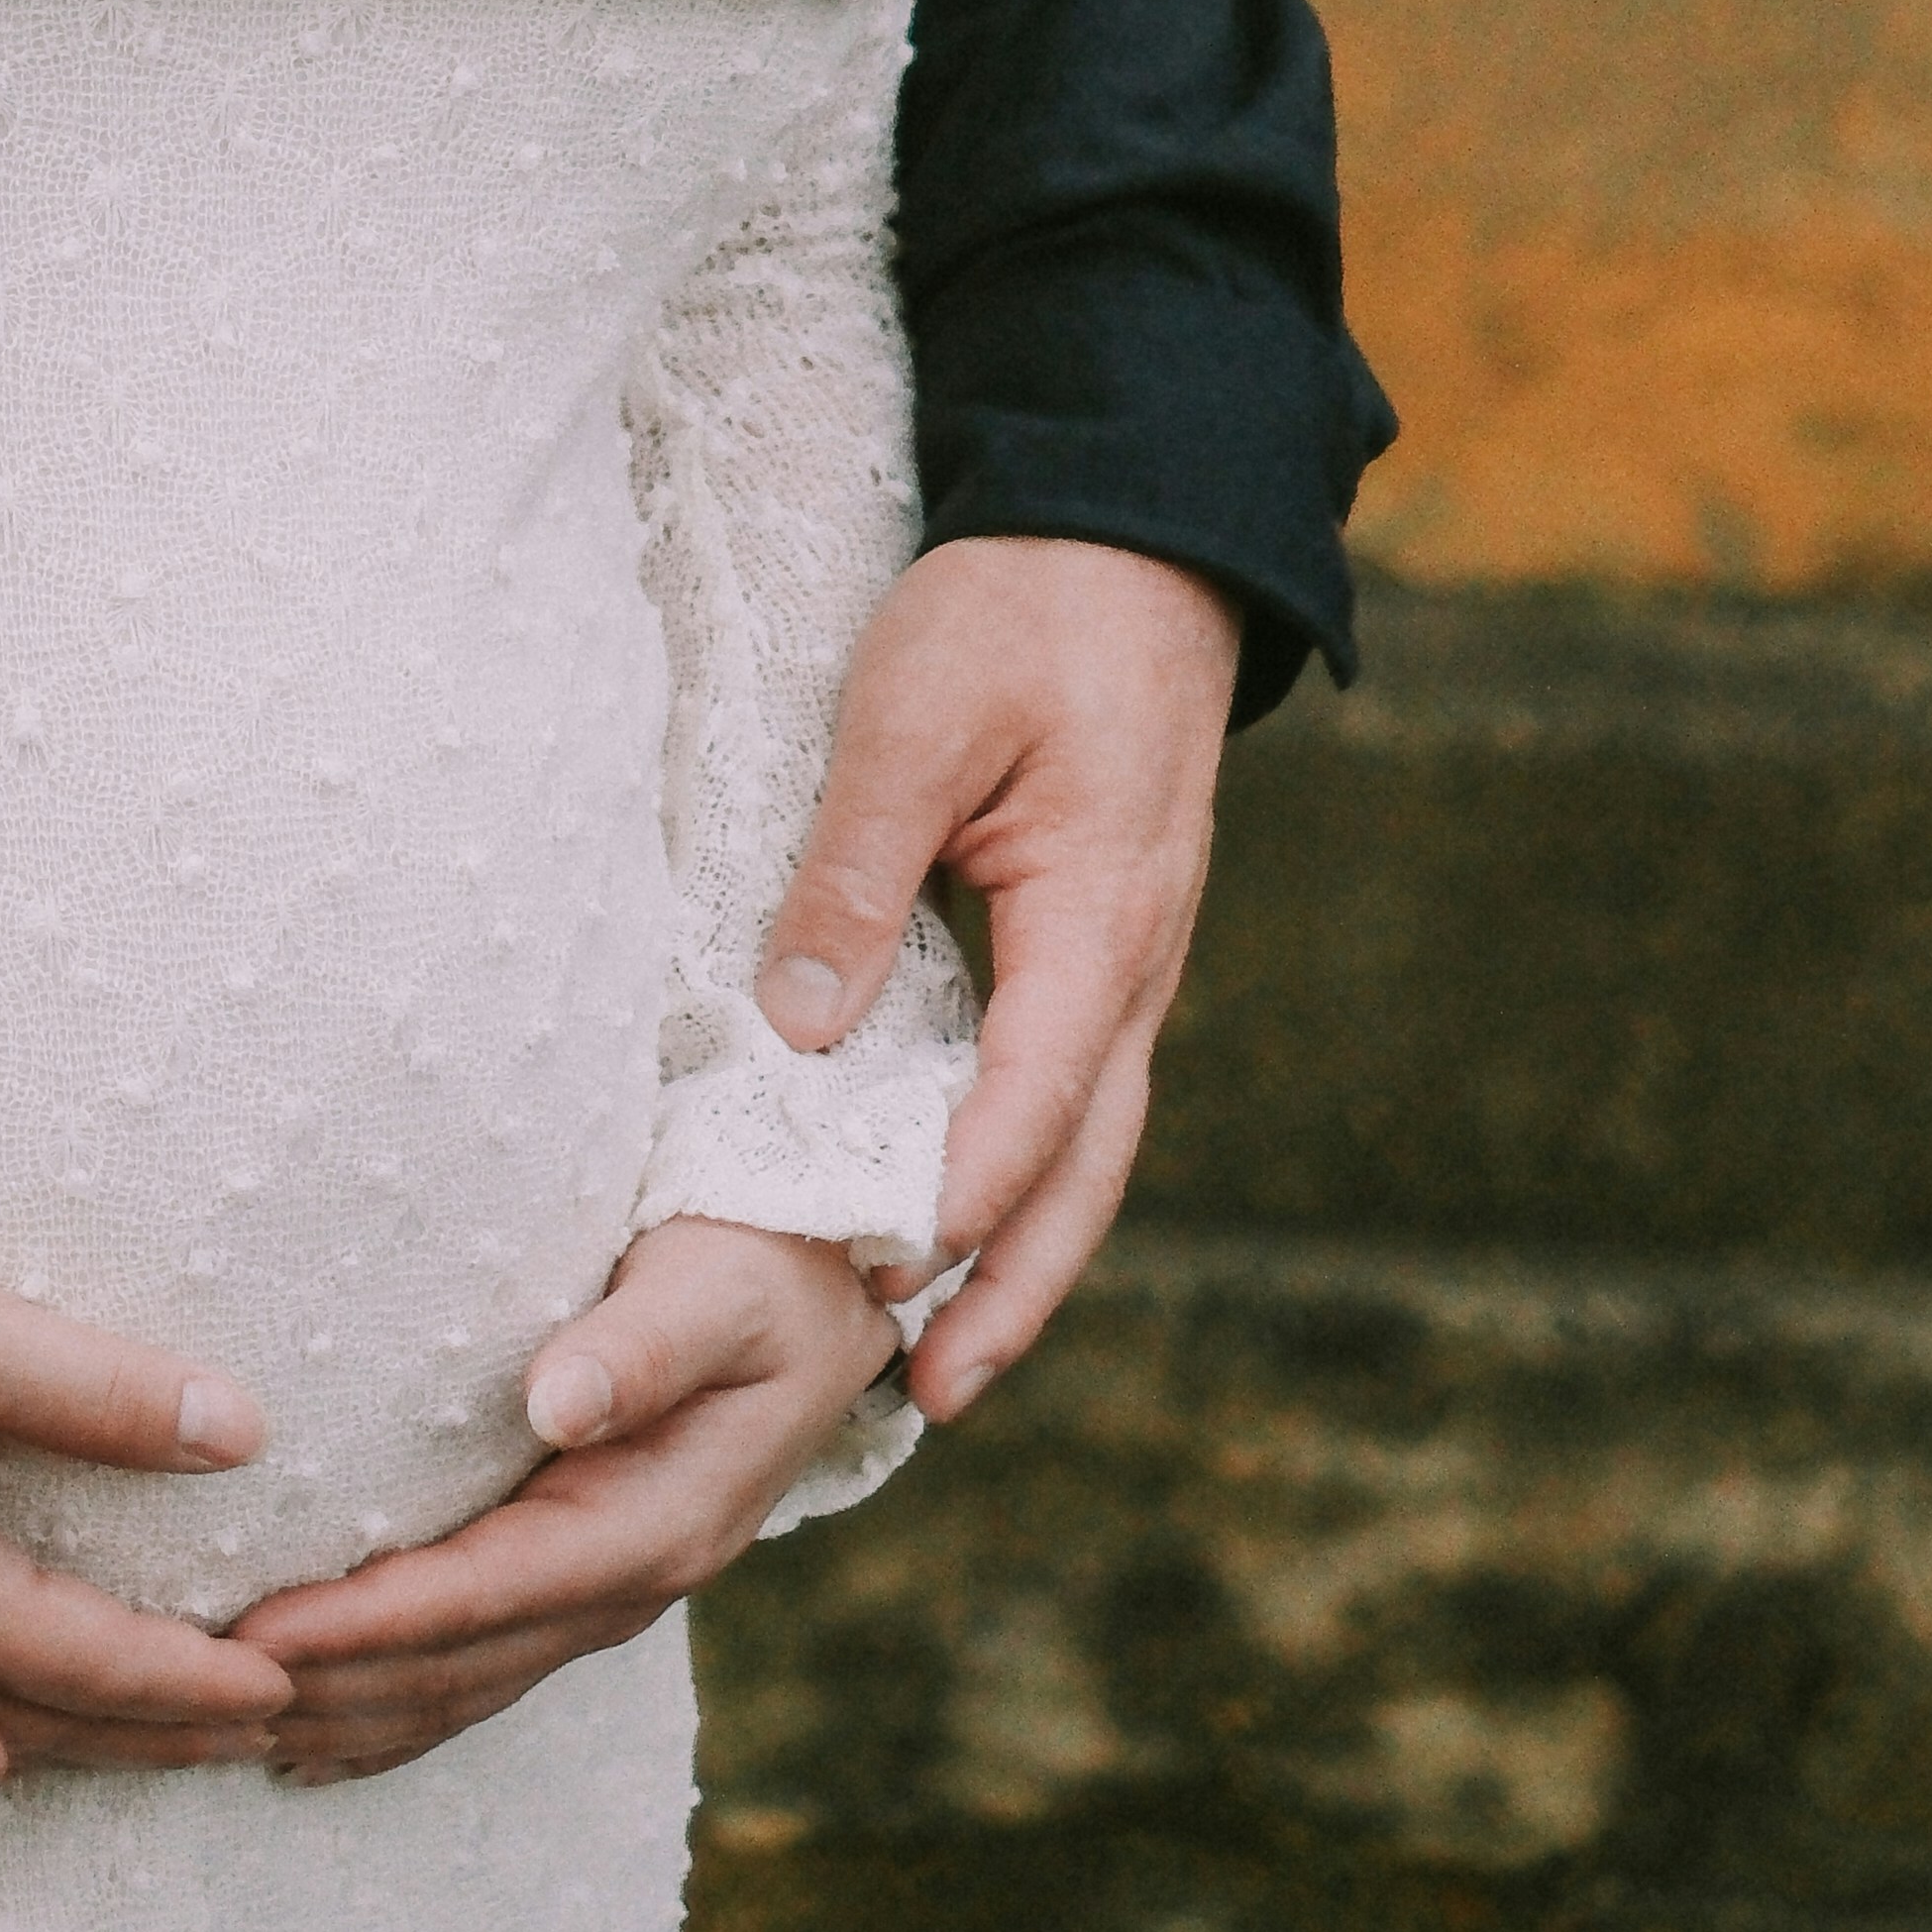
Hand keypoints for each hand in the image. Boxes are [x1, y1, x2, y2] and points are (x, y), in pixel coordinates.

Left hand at [223, 1221, 892, 1782]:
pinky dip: (394, 1713)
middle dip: (330, 1687)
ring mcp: (609, 1592)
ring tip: (223, 1724)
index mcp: (655, 1524)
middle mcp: (629, 1582)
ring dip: (348, 1714)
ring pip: (461, 1686)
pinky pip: (479, 1668)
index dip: (368, 1624)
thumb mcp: (719, 1290)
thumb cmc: (763, 1263)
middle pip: (458, 1665)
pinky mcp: (585, 1576)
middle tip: (195, 1693)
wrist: (832, 1285)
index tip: (258, 1635)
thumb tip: (555, 1400)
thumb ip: (642, 1346)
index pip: (484, 1595)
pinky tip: (313, 1741)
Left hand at [753, 531, 1242, 1417]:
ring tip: (943, 1360)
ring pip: (1088, 1141)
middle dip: (1015, 1284)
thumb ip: (856, 869)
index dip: (966, 1193)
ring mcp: (1128, 959)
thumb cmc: (1020, 607)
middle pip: (1086, 1163)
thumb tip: (797, 1029)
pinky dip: (1024, 1172)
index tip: (894, 1280)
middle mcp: (1134, 963)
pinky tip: (957, 1219)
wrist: (1132, 533)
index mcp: (1101, 916)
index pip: (1037, 1093)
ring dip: (1023, 1250)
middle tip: (936, 1397)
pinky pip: (1071, 1087)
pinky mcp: (1098, 941)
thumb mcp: (917, 711)